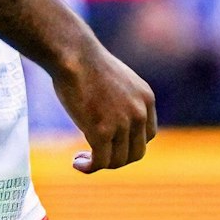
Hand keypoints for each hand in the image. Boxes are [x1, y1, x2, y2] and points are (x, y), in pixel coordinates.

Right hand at [52, 39, 157, 172]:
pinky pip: (100, 160)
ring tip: (81, 159)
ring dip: (100, 164)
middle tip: (94, 154)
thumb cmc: (83, 60)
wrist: (72, 53)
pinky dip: (90, 167)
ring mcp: (122, 123)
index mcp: (146, 98)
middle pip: (136, 152)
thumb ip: (118, 96)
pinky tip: (77, 163)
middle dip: (116, 158)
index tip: (108, 142)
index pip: (147, 135)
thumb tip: (106, 112)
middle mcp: (139, 113)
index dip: (128, 144)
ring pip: (118, 160)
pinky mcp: (101, 131)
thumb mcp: (112, 77)